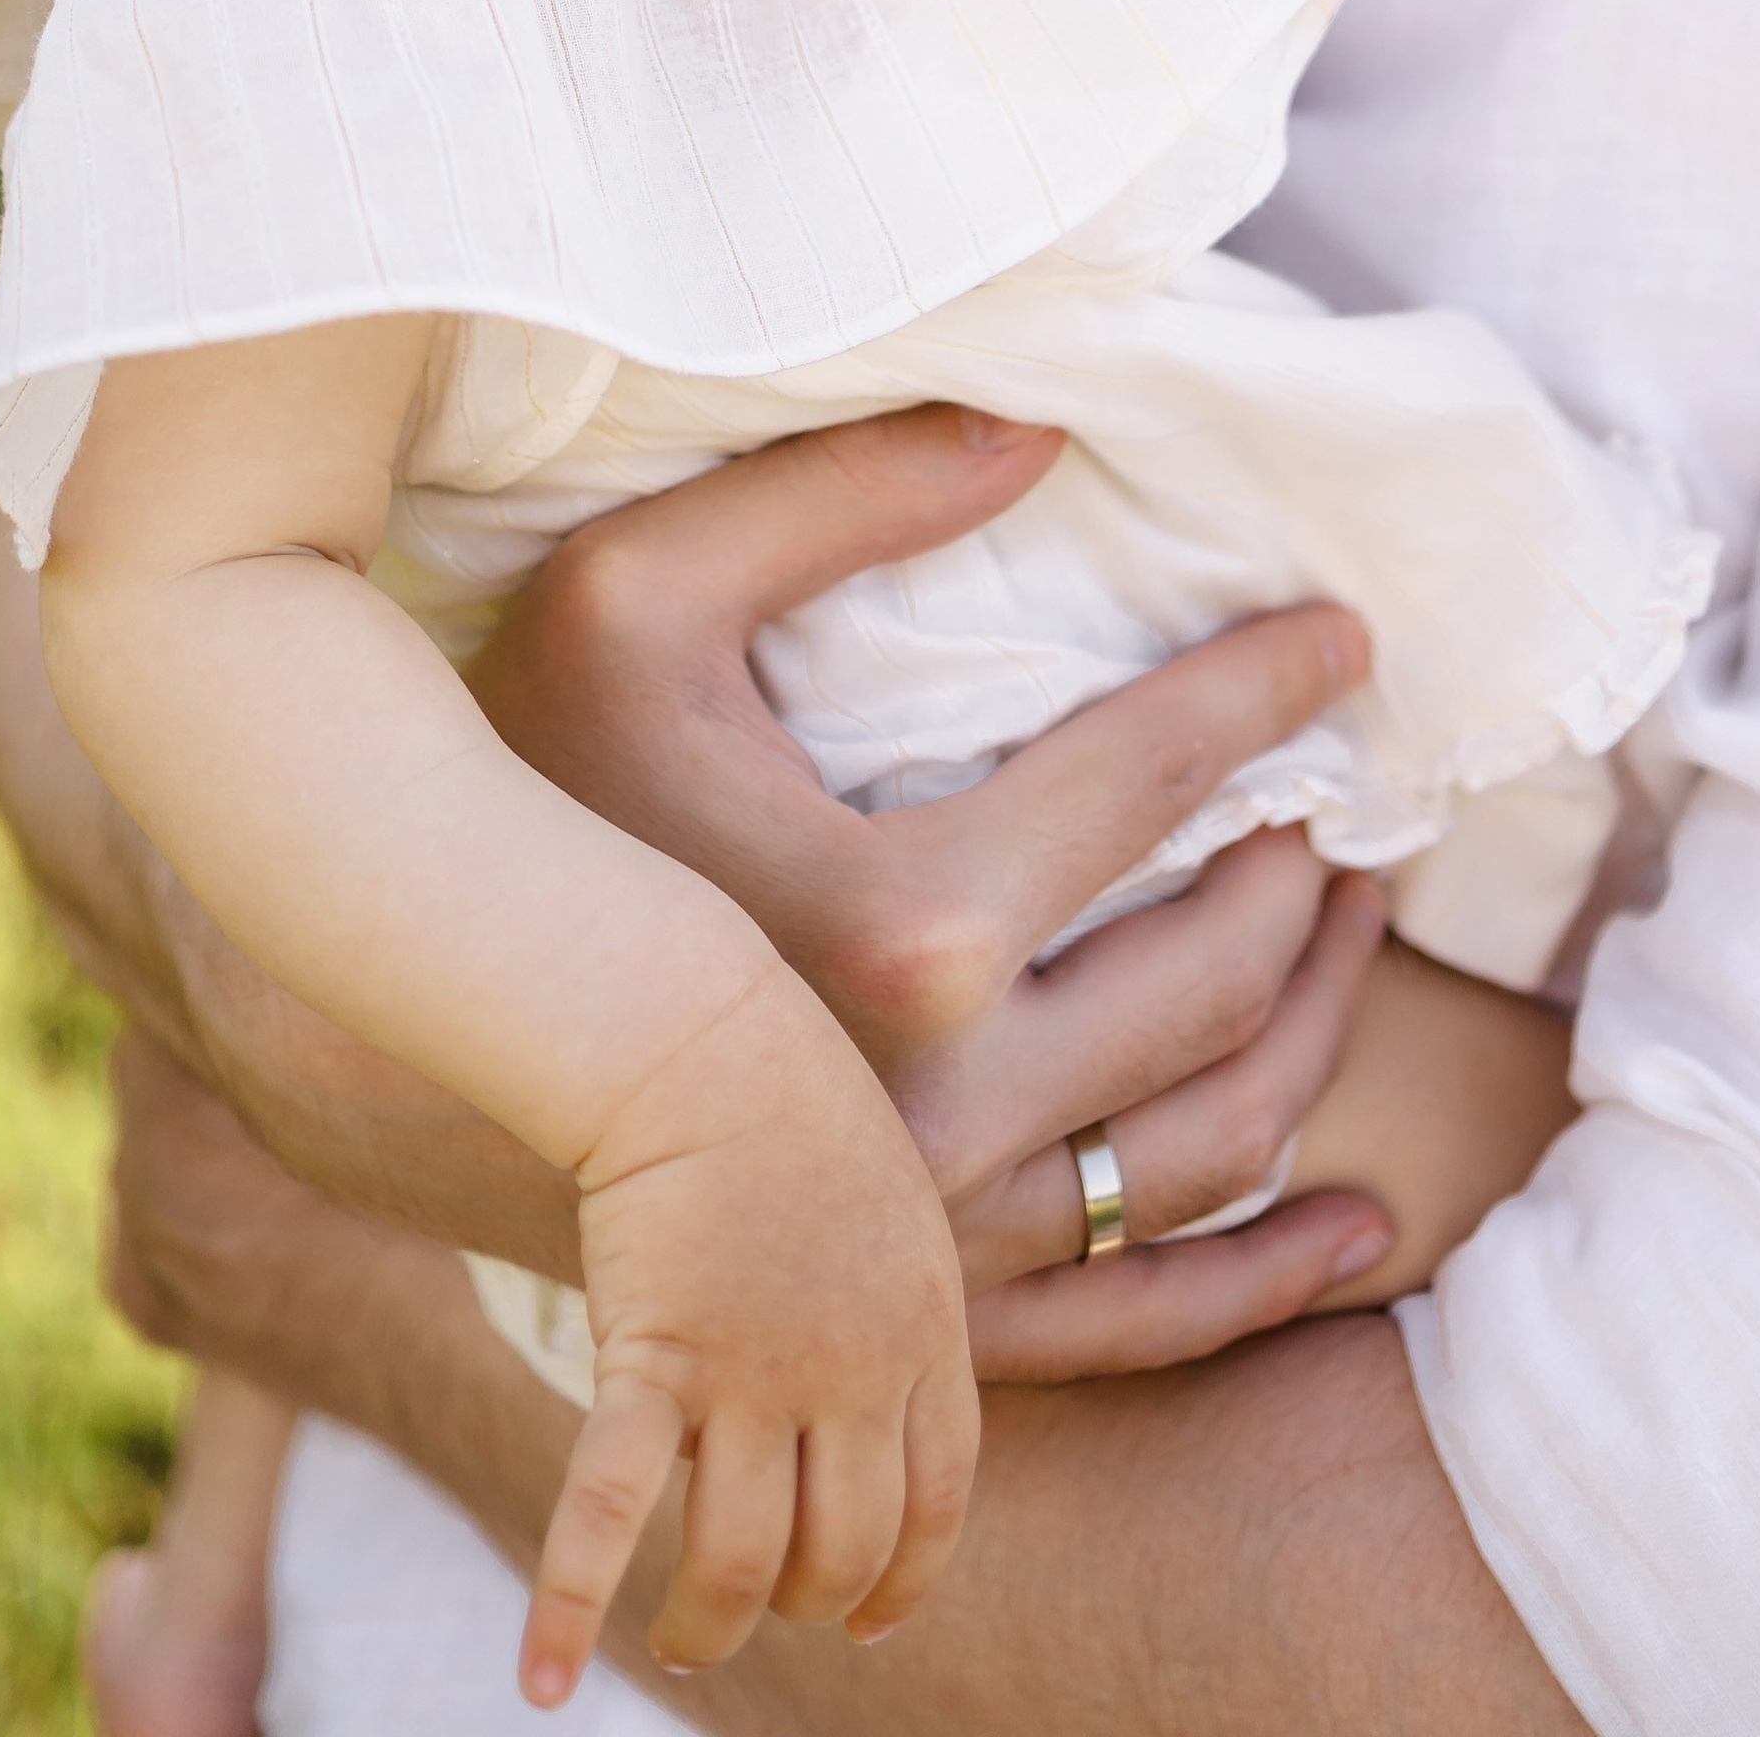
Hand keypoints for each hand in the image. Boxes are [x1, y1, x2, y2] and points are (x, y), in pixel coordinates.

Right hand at [469, 407, 1394, 1369]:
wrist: (400, 1030)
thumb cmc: (522, 784)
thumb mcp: (633, 591)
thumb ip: (836, 492)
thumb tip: (1039, 430)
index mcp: (902, 929)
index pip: (1153, 784)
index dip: (1264, 693)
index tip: (1345, 638)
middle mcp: (945, 1115)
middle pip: (1219, 978)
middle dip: (1311, 872)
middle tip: (1347, 790)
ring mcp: (941, 1244)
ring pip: (1214, 1146)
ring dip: (1316, 1028)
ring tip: (1347, 927)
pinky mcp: (925, 1327)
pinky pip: (1149, 1323)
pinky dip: (1273, 1275)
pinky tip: (1359, 1218)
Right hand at [528, 963, 977, 1707]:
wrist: (693, 1030)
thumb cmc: (783, 1094)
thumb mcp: (888, 1198)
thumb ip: (895, 1305)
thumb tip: (875, 1401)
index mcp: (925, 1326)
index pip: (933, 1501)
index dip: (903, 1575)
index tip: (872, 1620)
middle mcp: (852, 1369)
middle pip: (837, 1547)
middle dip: (800, 1603)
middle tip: (758, 1610)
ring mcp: (752, 1372)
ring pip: (735, 1560)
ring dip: (705, 1625)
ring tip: (681, 1645)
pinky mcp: (651, 1360)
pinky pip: (606, 1512)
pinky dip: (567, 1606)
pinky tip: (543, 1683)